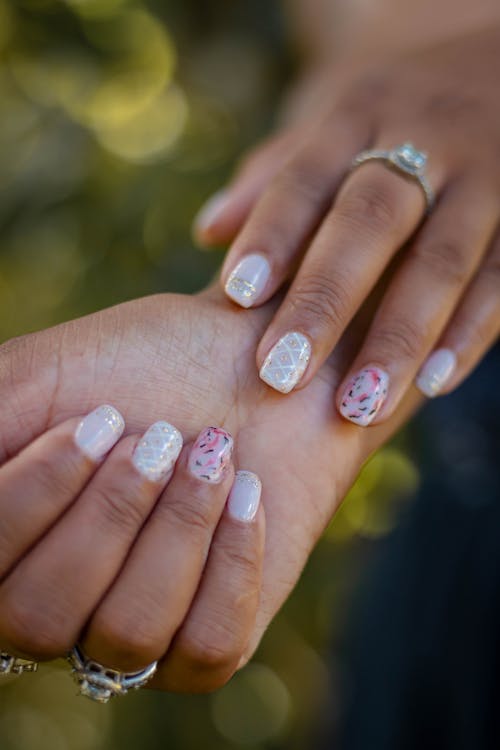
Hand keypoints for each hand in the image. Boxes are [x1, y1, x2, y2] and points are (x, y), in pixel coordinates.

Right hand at [0, 286, 418, 691]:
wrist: (246, 367)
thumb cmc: (139, 365)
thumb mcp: (42, 377)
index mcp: (5, 541)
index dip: (35, 498)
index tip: (102, 420)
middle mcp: (53, 600)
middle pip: (39, 621)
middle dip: (111, 515)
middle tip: (160, 439)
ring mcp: (127, 630)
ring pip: (128, 636)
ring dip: (178, 529)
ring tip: (213, 459)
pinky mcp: (205, 643)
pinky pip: (208, 650)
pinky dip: (231, 564)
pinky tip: (246, 495)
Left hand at [195, 26, 499, 424]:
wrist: (497, 68)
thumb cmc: (390, 119)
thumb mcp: (333, 125)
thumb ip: (274, 179)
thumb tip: (208, 231)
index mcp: (359, 113)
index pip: (307, 174)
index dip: (273, 232)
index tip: (237, 293)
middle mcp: (424, 139)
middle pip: (370, 221)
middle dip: (326, 299)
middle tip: (281, 373)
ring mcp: (484, 177)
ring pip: (443, 260)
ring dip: (400, 336)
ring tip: (360, 403)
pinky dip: (470, 332)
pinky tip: (434, 383)